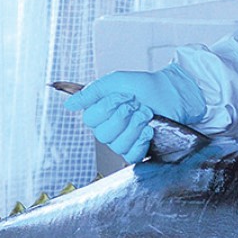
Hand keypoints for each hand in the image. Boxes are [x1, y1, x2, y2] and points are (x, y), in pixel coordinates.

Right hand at [63, 64, 205, 162]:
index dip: (107, 107)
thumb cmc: (142, 86)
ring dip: (134, 127)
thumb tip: (69, 105)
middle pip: (103, 134)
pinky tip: (148, 130)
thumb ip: (90, 92)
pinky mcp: (138, 150)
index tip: (124, 95)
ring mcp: (122, 142)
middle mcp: (108, 130)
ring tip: (146, 114)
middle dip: (123, 116)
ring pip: (117, 144)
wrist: (169, 93)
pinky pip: (131, 155)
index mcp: (100, 114)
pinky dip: (140, 142)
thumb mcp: (114, 82)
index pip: (91, 119)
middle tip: (137, 105)